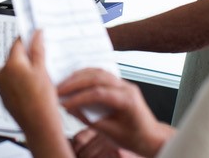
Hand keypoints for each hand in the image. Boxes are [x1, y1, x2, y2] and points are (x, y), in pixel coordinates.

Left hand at [0, 31, 73, 157]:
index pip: (17, 43)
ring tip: (38, 78)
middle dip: (27, 56)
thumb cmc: (42, 101)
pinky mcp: (3, 96)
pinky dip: (19, 81)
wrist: (39, 126)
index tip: (34, 36)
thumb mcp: (43, 70)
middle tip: (41, 60)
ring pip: (13, 70)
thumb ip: (38, 49)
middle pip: (14, 56)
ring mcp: (1, 86)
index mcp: (11, 64)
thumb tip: (36, 34)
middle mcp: (2, 74)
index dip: (27, 38)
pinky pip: (10, 82)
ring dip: (23, 69)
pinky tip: (32, 88)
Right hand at [58, 68, 174, 157]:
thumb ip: (89, 119)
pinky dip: (86, 75)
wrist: (150, 137)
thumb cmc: (134, 137)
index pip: (98, 94)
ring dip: (79, 76)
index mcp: (128, 100)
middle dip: (75, 83)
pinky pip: (101, 74)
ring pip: (98, 72)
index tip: (64, 103)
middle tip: (59, 89)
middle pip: (97, 78)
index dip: (78, 97)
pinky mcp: (119, 84)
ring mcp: (123, 83)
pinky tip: (75, 80)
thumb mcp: (110, 132)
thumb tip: (70, 108)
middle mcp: (127, 87)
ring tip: (64, 83)